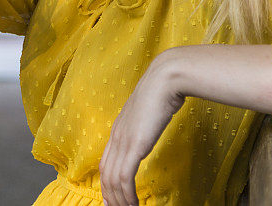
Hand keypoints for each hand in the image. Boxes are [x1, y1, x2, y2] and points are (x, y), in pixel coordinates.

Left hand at [99, 53, 185, 205]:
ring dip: (119, 200)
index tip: (110, 197)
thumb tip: (151, 124)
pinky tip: (133, 204)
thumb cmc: (163, 90)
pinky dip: (127, 195)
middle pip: (105, 174)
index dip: (106, 182)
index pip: (106, 161)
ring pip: (113, 180)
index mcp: (119, 128)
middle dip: (109, 196)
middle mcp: (117, 136)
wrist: (166, 78)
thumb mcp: (150, 109)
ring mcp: (124, 140)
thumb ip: (146, 120)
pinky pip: (125, 177)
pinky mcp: (134, 145)